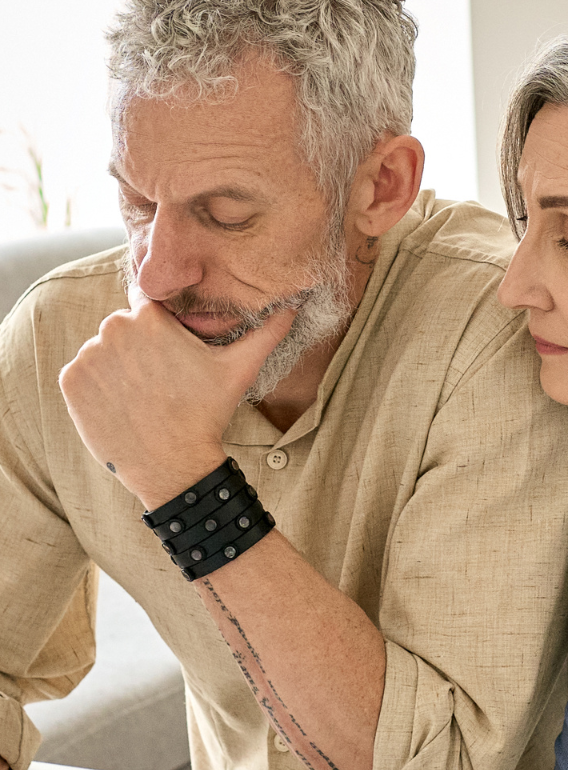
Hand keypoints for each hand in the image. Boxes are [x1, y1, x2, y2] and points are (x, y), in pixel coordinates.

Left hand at [58, 286, 296, 508]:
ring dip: (117, 368)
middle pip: (123, 328)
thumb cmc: (206, 414)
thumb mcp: (239, 369)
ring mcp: (88, 356)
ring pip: (102, 351)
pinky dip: (96, 388)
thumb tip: (294, 304)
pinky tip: (122, 406)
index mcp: (149, 317)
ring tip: (142, 397)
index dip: (160, 328)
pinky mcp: (71, 382)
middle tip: (160, 382)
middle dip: (138, 348)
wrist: (172, 465)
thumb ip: (266, 331)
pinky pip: (82, 375)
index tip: (169, 354)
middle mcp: (113, 329)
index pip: (147, 304)